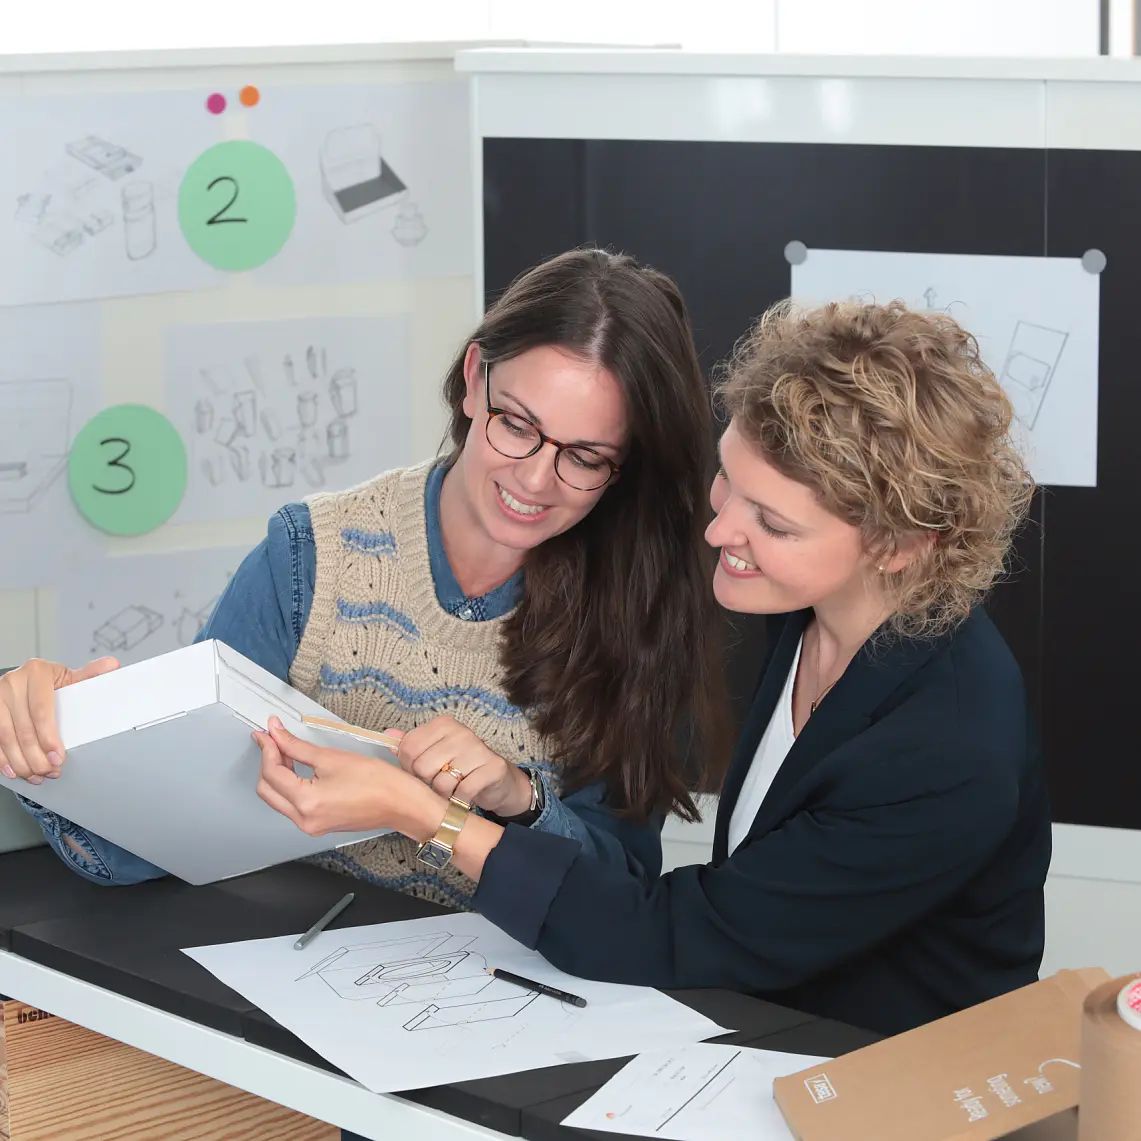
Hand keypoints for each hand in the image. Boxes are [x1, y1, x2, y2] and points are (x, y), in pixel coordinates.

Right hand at [0, 657, 118, 784]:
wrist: (21, 679)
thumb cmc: (47, 681)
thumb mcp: (66, 676)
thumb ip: (88, 675)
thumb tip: (112, 666)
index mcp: (36, 672)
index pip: (42, 711)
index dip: (49, 738)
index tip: (58, 757)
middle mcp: (13, 683)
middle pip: (24, 729)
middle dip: (37, 757)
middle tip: (50, 771)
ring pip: (6, 738)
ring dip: (21, 762)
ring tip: (36, 774)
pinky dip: (2, 759)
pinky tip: (14, 770)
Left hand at [254, 717, 445, 840]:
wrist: (401, 804)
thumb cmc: (377, 782)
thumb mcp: (332, 757)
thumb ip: (298, 746)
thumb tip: (277, 734)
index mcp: (306, 801)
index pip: (272, 772)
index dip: (268, 747)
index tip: (268, 731)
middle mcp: (303, 819)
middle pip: (267, 789)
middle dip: (269, 762)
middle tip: (275, 739)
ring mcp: (310, 825)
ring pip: (277, 798)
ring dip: (278, 774)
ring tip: (287, 751)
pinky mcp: (318, 825)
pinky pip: (292, 805)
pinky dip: (290, 786)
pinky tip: (299, 769)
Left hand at [393, 715, 532, 816]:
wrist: (500, 781)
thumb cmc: (463, 767)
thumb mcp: (437, 752)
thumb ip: (412, 745)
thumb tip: (388, 734)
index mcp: (443, 725)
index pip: (408, 748)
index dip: (409, 768)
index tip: (421, 774)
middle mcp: (461, 732)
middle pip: (422, 767)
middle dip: (427, 783)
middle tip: (439, 783)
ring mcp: (478, 749)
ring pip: (441, 783)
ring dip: (444, 794)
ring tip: (453, 790)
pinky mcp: (492, 768)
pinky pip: (462, 792)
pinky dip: (460, 800)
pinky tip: (465, 796)